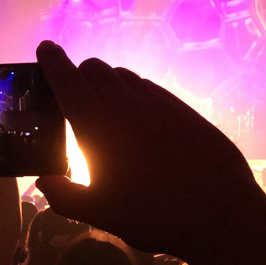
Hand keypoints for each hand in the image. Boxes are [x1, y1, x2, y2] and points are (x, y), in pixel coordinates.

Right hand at [34, 41, 265, 256]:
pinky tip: (139, 115)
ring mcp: (158, 104)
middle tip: (73, 95)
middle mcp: (126, 106)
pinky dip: (134, 91)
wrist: (221, 214)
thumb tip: (45, 181)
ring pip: (123, 75)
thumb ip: (65, 197)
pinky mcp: (183, 109)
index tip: (44, 48)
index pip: (68, 81)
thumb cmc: (153, 216)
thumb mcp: (100, 214)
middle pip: (94, 69)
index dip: (52, 61)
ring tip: (106, 107)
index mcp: (97, 127)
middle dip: (78, 73)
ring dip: (107, 81)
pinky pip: (150, 87)